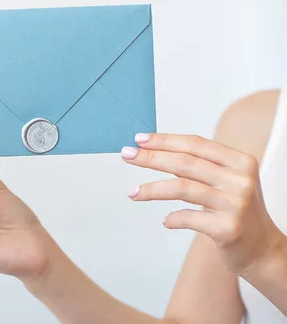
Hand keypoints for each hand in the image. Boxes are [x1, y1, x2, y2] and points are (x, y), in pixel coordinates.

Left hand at [121, 133, 286, 274]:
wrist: (263, 249)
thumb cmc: (236, 209)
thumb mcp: (226, 181)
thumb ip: (199, 166)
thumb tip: (153, 151)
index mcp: (241, 161)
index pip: (195, 144)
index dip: (165, 140)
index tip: (140, 139)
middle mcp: (240, 180)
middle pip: (185, 163)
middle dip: (151, 158)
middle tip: (127, 155)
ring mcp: (236, 204)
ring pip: (181, 188)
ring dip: (151, 189)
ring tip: (132, 193)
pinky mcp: (228, 228)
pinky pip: (187, 218)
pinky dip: (171, 218)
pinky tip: (165, 221)